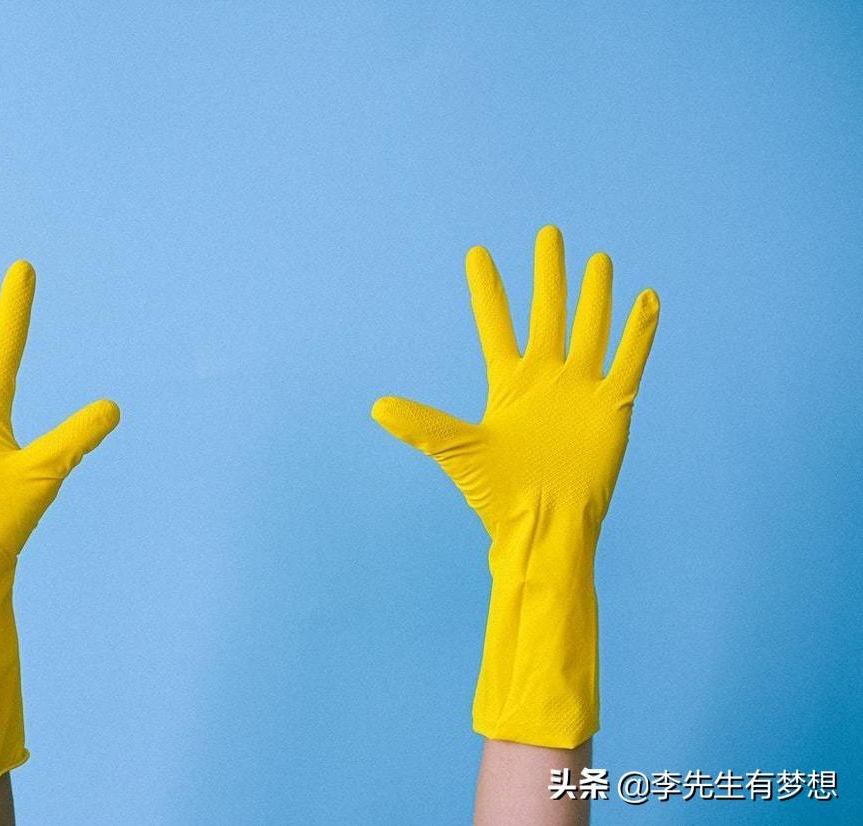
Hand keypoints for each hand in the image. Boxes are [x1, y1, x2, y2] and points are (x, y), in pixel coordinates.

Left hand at [373, 226, 658, 535]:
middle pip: (548, 314)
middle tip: (548, 233)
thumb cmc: (498, 495)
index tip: (476, 252)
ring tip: (599, 259)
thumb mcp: (457, 450)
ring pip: (590, 329)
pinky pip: (629, 361)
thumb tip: (376, 407)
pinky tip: (646, 299)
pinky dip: (639, 332)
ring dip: (595, 296)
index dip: (487, 289)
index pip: (496, 324)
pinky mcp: (612, 406)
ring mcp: (580, 390)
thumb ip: (422, 424)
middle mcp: (545, 379)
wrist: (545, 526)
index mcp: (508, 383)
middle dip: (548, 275)